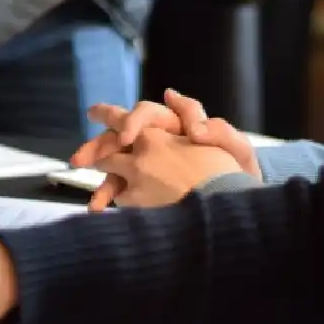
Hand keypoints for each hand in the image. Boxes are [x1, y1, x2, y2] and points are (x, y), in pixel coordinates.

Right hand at [72, 89, 259, 209]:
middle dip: (99, 144)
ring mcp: (148, 163)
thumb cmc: (242, 174)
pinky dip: (107, 197)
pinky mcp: (144, 186)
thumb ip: (218, 132)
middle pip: (121, 133)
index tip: (126, 139)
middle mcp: (157, 139)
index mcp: (176, 124)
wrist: (242, 206)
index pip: (149, 113)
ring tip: (87, 187)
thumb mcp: (238, 150)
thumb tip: (194, 128)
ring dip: (98, 172)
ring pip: (115, 161)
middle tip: (80, 158)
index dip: (134, 122)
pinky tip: (99, 209)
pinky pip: (119, 187)